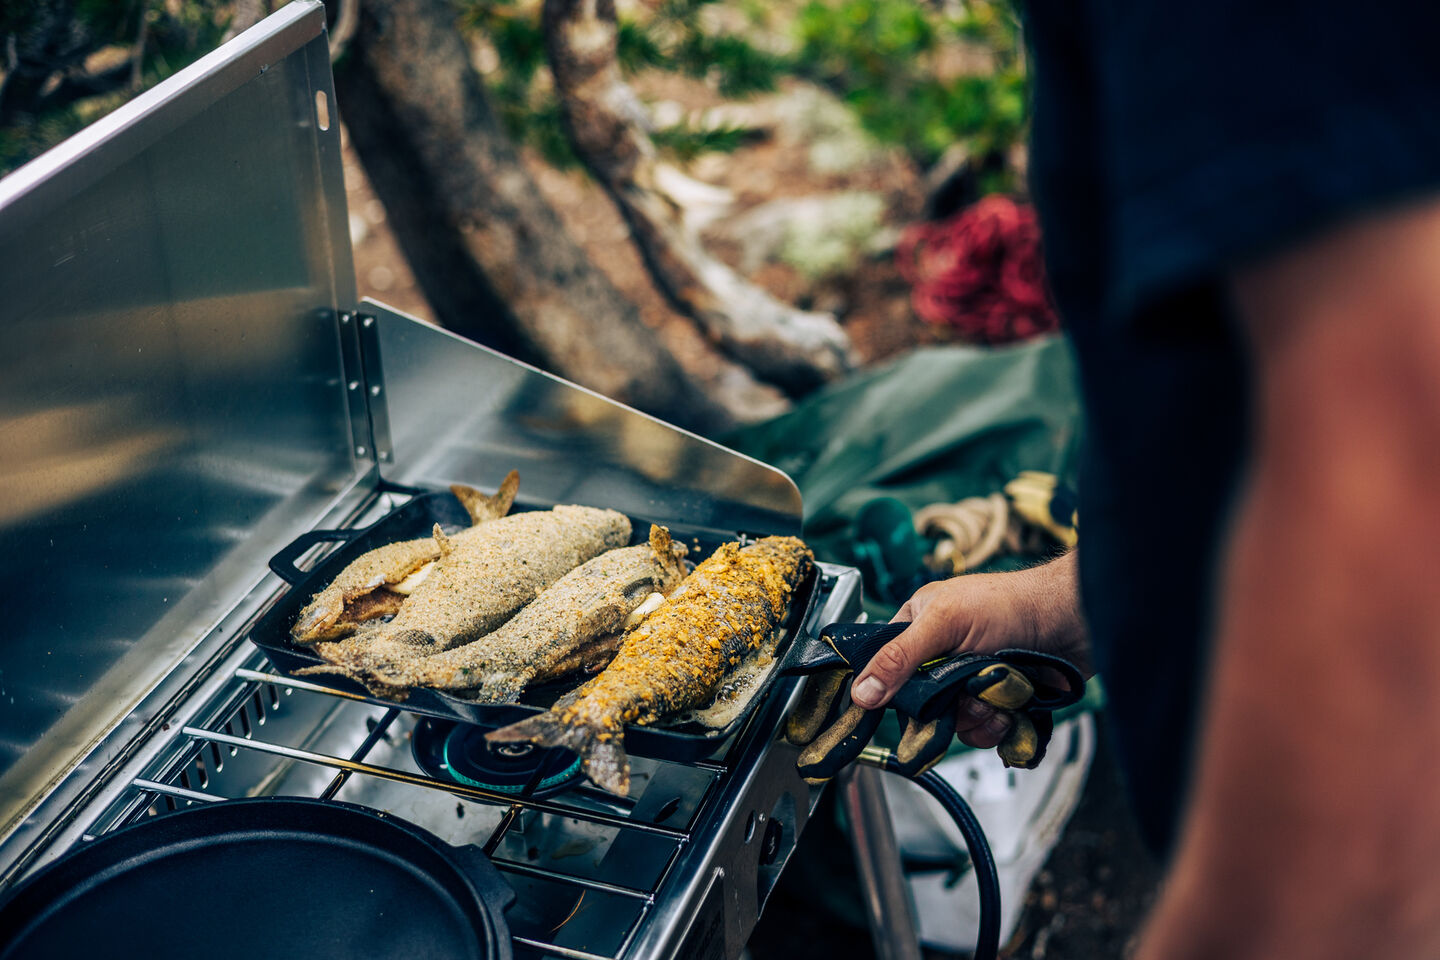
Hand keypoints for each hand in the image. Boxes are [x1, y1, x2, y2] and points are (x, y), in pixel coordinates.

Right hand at [849, 551, 1089, 749]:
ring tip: (999, 696)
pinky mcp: (1002, 701)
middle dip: (950, 708)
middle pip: (926, 707)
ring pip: (957, 724)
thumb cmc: (1011, 603)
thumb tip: (862, 692)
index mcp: (921, 627)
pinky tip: (1014, 708)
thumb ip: (899, 658)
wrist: (1074, 621)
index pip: (889, 670)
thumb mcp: (944, 623)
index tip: (910, 706)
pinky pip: (988, 733)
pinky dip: (1002, 727)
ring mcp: (973, 681)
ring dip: (981, 718)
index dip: (896, 693)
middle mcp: (944, 657)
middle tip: (968, 694)